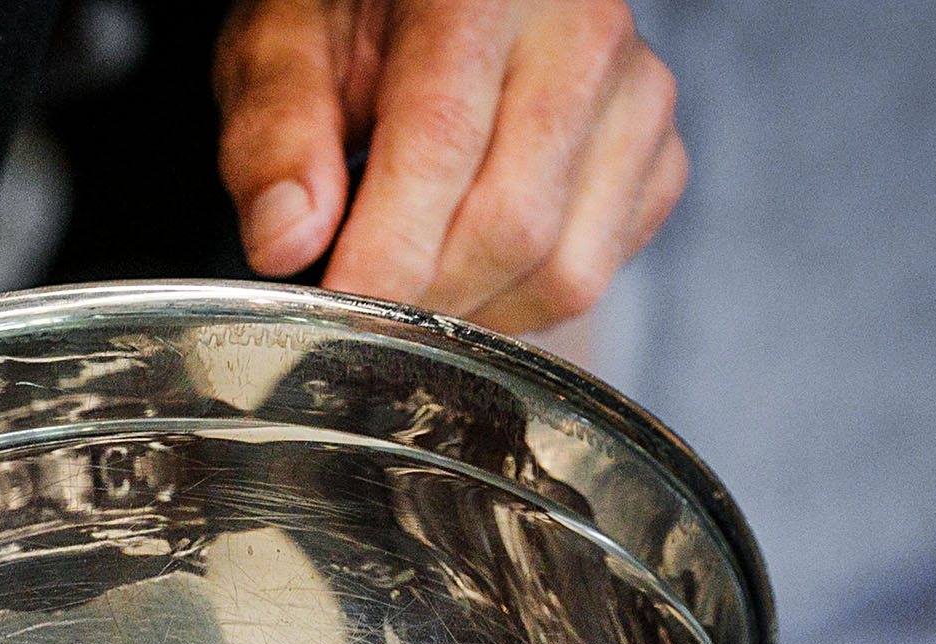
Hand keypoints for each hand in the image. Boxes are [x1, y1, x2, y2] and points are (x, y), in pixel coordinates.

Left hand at [214, 0, 684, 334]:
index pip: (442, 145)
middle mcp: (583, 31)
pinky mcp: (659, 157)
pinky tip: (467, 263)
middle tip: (356, 308)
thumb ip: (276, 133)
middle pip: (514, 226)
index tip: (331, 320)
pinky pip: (594, 275)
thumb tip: (286, 241)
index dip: (385, 257)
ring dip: (472, 313)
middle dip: (422, 296)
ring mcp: (638, 96)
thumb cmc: (359, 15)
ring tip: (408, 281)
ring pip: (565, 271)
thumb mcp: (282, 43)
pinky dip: (520, 302)